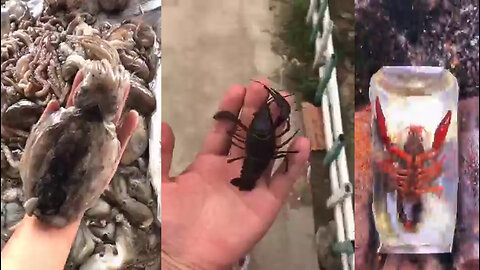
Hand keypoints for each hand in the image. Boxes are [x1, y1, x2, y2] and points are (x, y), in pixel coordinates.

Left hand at [42, 71, 138, 195]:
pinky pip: (119, 140)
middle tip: (113, 72)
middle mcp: (85, 132)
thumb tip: (55, 102)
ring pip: (110, 119)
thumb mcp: (39, 145)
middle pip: (96, 107)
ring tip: (126, 87)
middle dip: (104, 90)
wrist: (54, 201)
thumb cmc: (43, 174)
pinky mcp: (109, 157)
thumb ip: (47, 124)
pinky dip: (127, 129)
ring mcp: (98, 143)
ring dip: (119, 104)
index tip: (86, 70)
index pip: (75, 102)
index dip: (80, 88)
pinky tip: (134, 115)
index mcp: (68, 127)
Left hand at [161, 80, 309, 268]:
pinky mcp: (266, 202)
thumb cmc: (172, 222)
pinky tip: (301, 144)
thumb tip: (164, 124)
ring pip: (268, 151)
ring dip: (276, 128)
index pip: (224, 131)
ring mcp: (251, 186)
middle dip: (256, 111)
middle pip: (249, 135)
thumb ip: (164, 154)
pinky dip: (294, 164)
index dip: (231, 110)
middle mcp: (232, 171)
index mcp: (208, 164)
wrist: (184, 256)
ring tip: (284, 103)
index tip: (238, 89)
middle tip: (263, 87)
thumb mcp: (162, 183)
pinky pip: (284, 180)